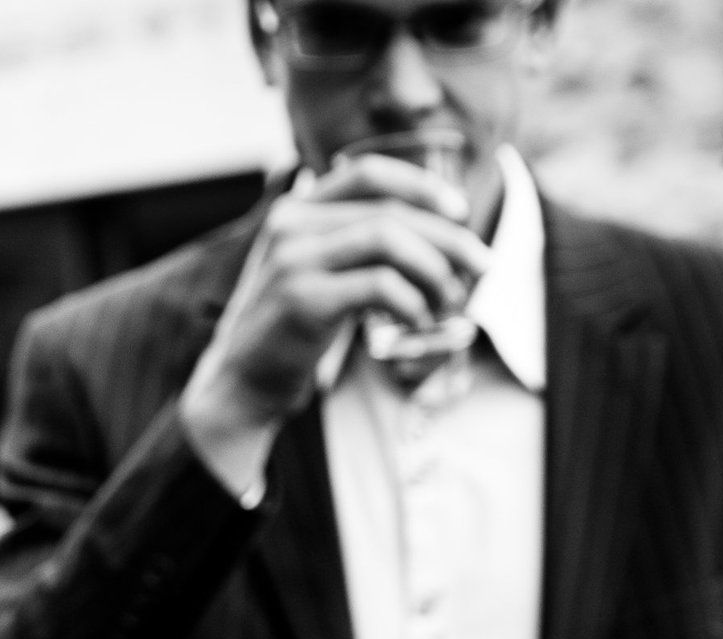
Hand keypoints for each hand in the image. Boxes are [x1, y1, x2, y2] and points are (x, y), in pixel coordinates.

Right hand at [179, 156, 492, 482]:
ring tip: (449, 300)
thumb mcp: (313, 273)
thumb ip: (350, 244)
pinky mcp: (303, 299)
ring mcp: (293, 261)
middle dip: (449, 238)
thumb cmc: (290, 330)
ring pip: (389, 239)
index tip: (459, 211)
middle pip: (391, 211)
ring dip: (435, 270)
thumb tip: (434, 231)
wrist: (241, 382)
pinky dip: (413, 303)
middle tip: (480, 267)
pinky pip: (380, 286)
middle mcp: (290, 226)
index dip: (422, 184)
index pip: (368, 172)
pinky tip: (419, 322)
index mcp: (295, 211)